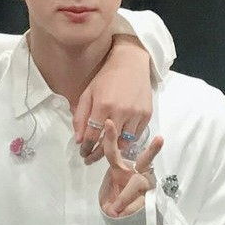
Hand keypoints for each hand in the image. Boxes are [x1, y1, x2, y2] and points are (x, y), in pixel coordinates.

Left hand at [75, 34, 153, 161]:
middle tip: (90, 160)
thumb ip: (80, 116)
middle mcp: (120, 111)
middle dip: (97, 155)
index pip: (92, 136)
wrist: (131, 64)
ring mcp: (135, 114)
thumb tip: (78, 139)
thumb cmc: (106, 78)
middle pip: (107, 143)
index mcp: (103, 105)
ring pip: (123, 143)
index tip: (82, 153)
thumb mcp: (88, 93)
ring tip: (105, 151)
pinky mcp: (146, 115)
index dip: (85, 148)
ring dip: (113, 150)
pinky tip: (119, 141)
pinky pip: (135, 136)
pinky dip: (126, 141)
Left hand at [98, 123, 163, 217]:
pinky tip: (119, 214)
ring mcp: (146, 183)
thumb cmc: (116, 195)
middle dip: (153, 150)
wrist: (127, 212)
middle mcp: (138, 172)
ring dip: (124, 198)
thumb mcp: (108, 192)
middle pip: (146, 160)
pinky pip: (139, 203)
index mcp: (122, 167)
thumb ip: (108, 196)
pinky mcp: (151, 196)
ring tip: (113, 211)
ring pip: (138, 185)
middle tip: (161, 139)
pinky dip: (127, 210)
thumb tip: (111, 210)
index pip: (113, 152)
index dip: (111, 138)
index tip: (108, 122)